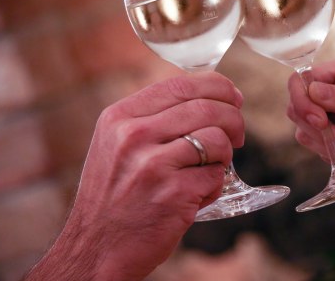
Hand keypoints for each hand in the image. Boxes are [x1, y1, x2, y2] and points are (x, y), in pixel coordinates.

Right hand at [27, 72, 243, 280]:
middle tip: (238, 135)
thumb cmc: (113, 196)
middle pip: (206, 108)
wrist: (96, 249)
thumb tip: (208, 96)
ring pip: (217, 140)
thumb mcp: (115, 145)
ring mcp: (153, 165)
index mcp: (120, 117)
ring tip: (211, 168)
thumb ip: (152, 118)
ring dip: (225, 154)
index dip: (217, 87)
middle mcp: (133, 136)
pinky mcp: (173, 194)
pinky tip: (196, 196)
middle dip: (234, 119)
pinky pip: (216, 176)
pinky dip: (214, 185)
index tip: (234, 98)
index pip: (181, 84)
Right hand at [287, 57, 334, 173]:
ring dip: (332, 145)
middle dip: (321, 130)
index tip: (321, 121)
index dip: (303, 100)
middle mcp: (332, 93)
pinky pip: (319, 149)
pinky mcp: (334, 140)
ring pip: (305, 131)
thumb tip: (312, 91)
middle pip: (298, 107)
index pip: (303, 80)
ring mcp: (332, 117)